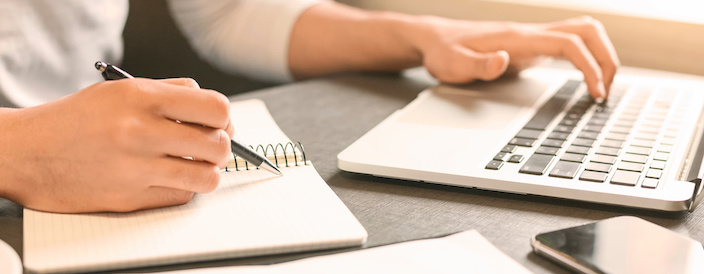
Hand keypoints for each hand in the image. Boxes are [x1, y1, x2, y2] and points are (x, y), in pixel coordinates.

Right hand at [0, 78, 233, 212]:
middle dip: (221, 147)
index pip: (215, 108)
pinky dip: (184, 188)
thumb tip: (211, 106)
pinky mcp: (130, 198)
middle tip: (210, 146)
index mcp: (141, 97)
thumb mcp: (120, 89)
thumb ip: (170, 91)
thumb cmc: (75, 120)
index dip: (224, 118)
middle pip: (218, 144)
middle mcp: (141, 131)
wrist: (27, 153)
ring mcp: (137, 168)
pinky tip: (169, 178)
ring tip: (195, 165)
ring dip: (208, 171)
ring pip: (207, 177)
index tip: (219, 123)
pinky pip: (182, 196)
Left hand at [402, 16, 619, 98]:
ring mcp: (533, 38)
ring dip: (600, 55)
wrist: (434, 40)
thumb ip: (479, 65)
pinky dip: (586, 59)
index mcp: (517, 38)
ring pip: (583, 33)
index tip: (596, 92)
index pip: (568, 43)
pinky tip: (584, 81)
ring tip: (601, 86)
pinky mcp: (531, 46)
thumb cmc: (443, 52)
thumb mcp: (454, 64)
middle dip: (606, 59)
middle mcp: (530, 33)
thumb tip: (503, 61)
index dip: (589, 66)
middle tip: (605, 91)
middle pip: (587, 31)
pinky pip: (571, 45)